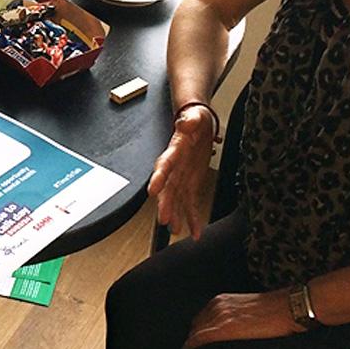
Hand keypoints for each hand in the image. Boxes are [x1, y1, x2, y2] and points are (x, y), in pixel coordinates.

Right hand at [147, 105, 215, 239]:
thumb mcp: (195, 116)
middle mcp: (175, 167)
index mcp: (175, 150)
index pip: (164, 164)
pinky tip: (194, 232)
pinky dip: (192, 218)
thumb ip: (189, 120)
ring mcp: (182, 177)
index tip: (152, 190)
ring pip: (177, 199)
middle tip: (164, 219)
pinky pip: (191, 203)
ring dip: (176, 215)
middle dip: (166, 204)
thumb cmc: (194, 120)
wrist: (197, 123)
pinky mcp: (191, 183)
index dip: (159, 178)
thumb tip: (184, 123)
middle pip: (168, 187)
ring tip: (176, 230)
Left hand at [183, 290, 300, 348]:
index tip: (193, 339)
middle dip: (192, 336)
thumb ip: (234, 315)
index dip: (196, 330)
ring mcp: (220, 315)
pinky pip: (202, 337)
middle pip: (196, 324)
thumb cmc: (274, 309)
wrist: (288, 307)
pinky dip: (193, 344)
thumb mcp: (247, 308)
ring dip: (193, 342)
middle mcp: (217, 305)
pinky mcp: (226, 327)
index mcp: (221, 300)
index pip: (201, 317)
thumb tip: (232, 328)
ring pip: (196, 331)